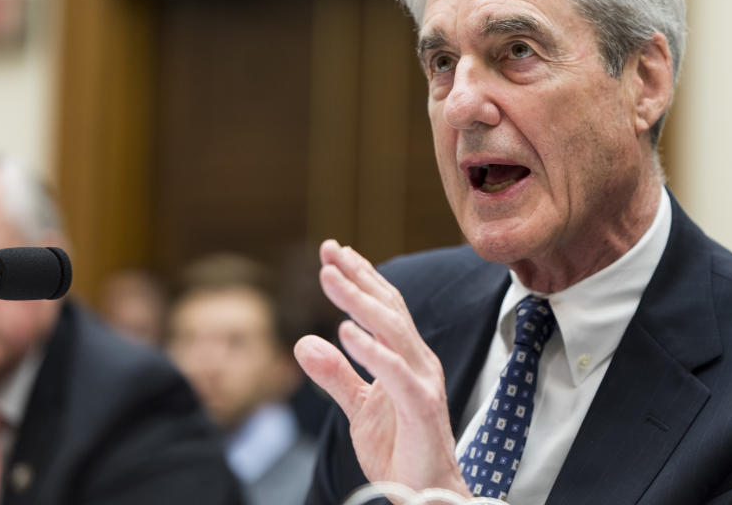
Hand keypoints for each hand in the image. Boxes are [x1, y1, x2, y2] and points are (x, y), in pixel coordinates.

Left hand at [294, 239, 469, 495]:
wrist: (428, 494)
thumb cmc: (400, 451)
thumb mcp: (358, 408)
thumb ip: (334, 375)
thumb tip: (303, 342)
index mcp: (406, 358)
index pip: (384, 307)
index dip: (361, 277)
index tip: (335, 251)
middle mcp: (418, 361)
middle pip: (388, 308)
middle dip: (358, 276)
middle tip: (330, 250)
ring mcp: (422, 382)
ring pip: (392, 330)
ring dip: (358, 301)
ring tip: (329, 278)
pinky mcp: (421, 407)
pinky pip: (394, 372)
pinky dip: (370, 349)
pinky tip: (344, 332)